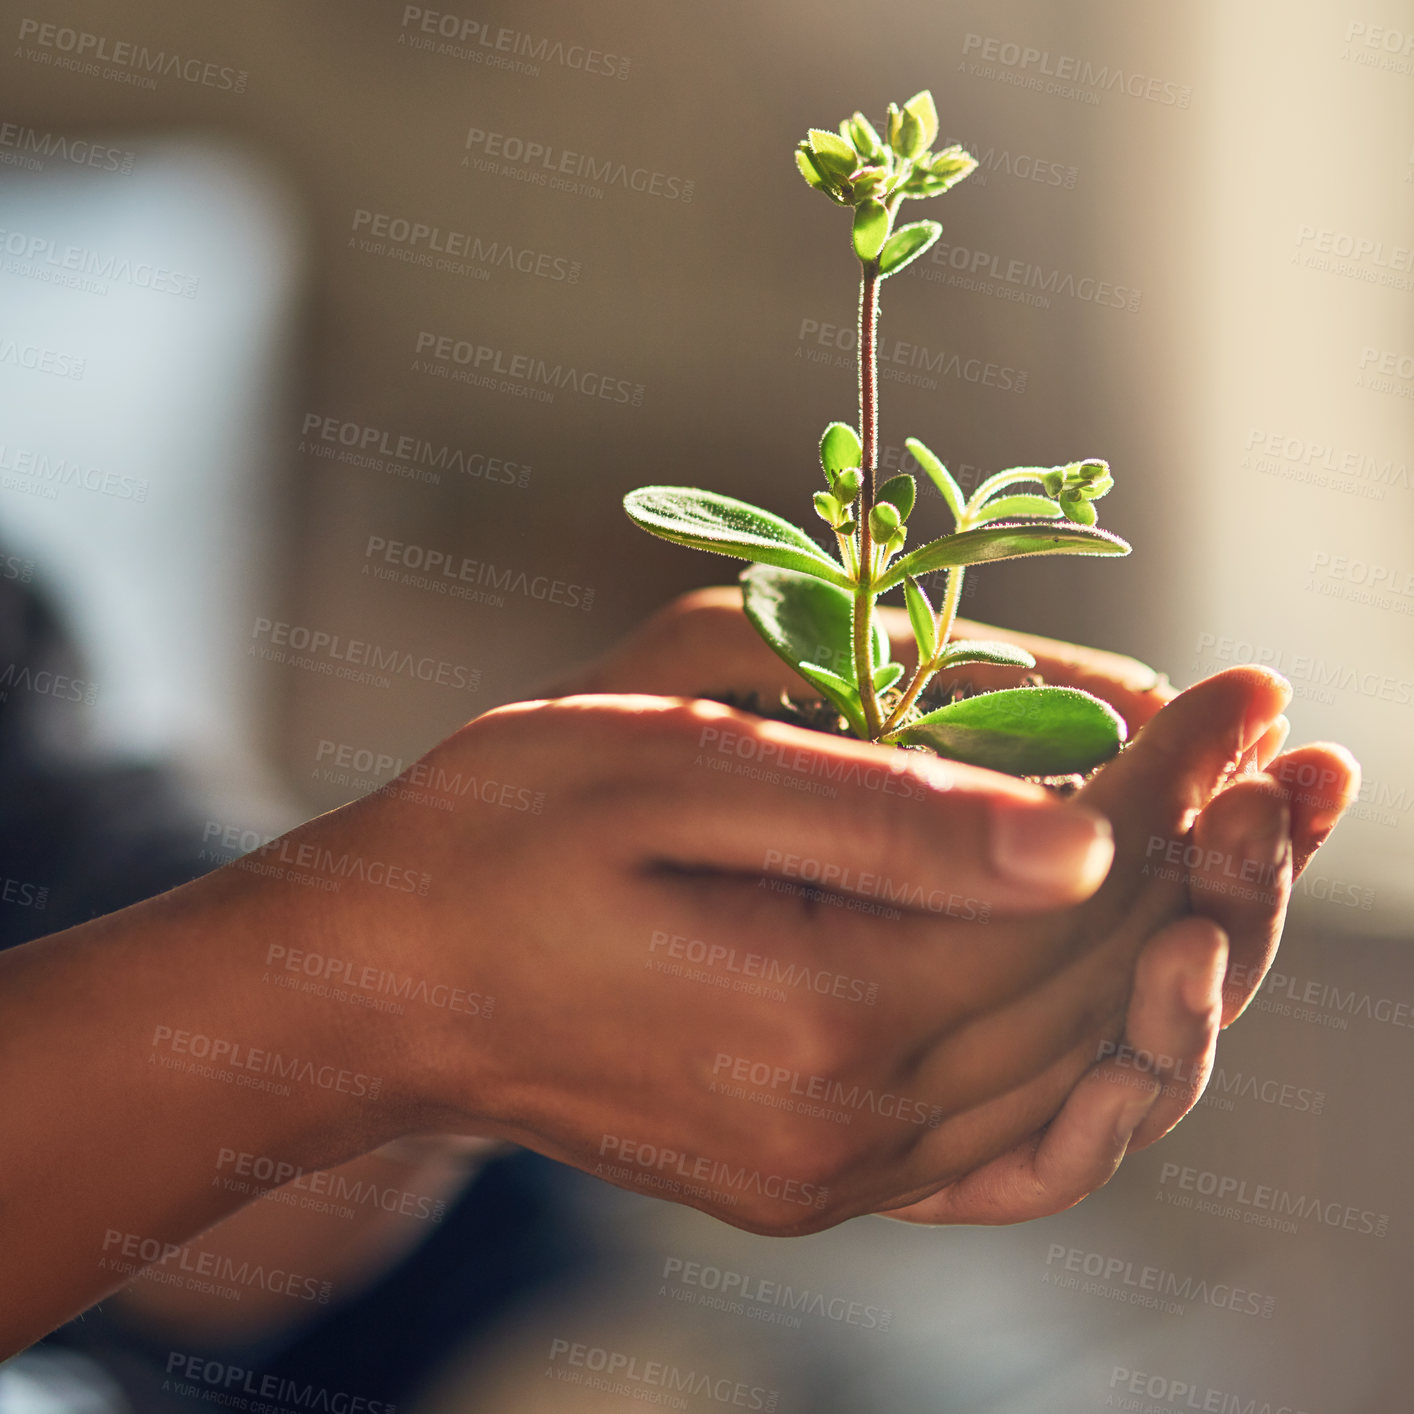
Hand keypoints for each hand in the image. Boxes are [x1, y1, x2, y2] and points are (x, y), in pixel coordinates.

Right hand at [322, 655, 1329, 1235]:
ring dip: (1168, 946)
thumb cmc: (499, 839)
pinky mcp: (818, 1169)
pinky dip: (1091, 1049)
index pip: (1063, 899)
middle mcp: (846, 1131)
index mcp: (815, 1018)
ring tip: (1245, 842)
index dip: (1170, 783)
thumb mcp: (673, 767)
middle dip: (1201, 856)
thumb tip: (1080, 835)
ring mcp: (836, 1170)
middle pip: (1091, 988)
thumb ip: (878, 807)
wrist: (384, 983)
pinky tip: (1136, 978)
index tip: (1246, 692)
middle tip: (1287, 756)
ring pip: (1073, 1068)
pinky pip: (1010, 1136)